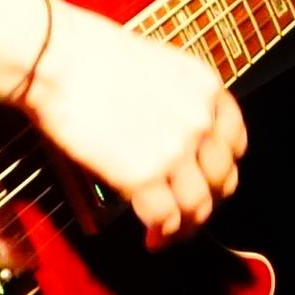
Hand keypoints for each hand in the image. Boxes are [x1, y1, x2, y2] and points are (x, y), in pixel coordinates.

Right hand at [0, 0, 245, 245]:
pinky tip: (150, 238)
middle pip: (222, 181)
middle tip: (188, 216)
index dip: (222, 171)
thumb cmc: (93, 57)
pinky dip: (161, 235)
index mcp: (208, 89)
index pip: (236, 144)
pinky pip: (165, 218)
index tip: (209, 184)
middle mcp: (201, 120)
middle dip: (206, 204)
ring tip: (167, 236)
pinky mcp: (143, 175)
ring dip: (185, 229)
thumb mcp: (159, 68)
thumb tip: (175, 136)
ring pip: (198, 207)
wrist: (58, 59)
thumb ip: (179, 102)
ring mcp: (176, 150)